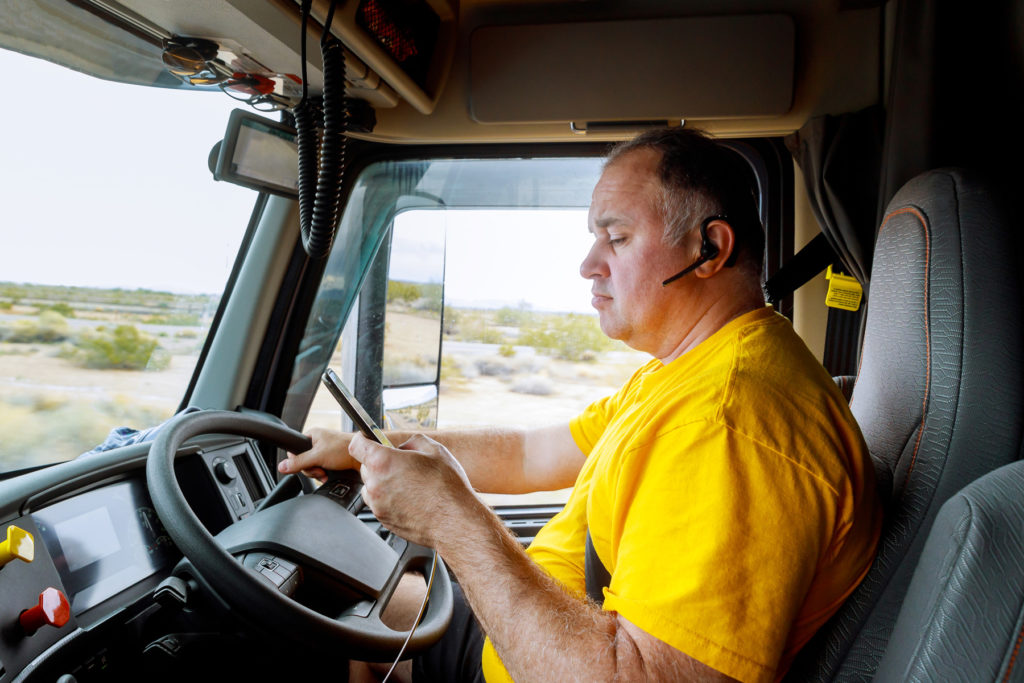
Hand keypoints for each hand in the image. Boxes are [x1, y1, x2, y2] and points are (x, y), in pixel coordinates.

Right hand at [277, 427, 357, 481]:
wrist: (363, 456)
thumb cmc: (344, 449)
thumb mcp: (318, 456)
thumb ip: (299, 462)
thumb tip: (282, 466)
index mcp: (312, 435)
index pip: (294, 451)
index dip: (299, 462)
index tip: (308, 465)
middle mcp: (317, 442)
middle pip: (303, 461)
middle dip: (311, 470)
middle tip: (320, 469)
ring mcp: (324, 451)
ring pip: (312, 467)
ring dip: (318, 473)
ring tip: (326, 472)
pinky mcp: (330, 459)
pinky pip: (320, 469)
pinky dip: (324, 474)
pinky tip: (329, 475)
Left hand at [349, 433, 476, 547]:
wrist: (453, 521)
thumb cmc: (447, 488)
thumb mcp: (435, 450)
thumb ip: (412, 442)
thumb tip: (404, 446)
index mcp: (383, 462)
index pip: (357, 445)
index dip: (363, 439)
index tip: (368, 440)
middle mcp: (375, 484)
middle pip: (365, 466)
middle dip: (379, 463)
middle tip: (402, 465)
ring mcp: (378, 504)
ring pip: (371, 487)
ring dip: (382, 482)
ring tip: (408, 484)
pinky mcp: (383, 520)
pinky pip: (378, 504)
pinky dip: (388, 499)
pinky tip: (410, 498)